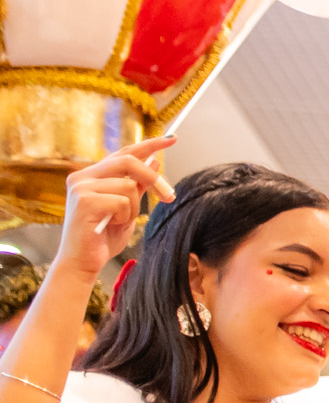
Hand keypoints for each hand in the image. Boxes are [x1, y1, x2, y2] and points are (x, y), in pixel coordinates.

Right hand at [56, 137, 172, 277]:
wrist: (82, 263)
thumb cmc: (103, 238)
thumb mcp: (127, 208)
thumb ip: (138, 185)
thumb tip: (154, 162)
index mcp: (91, 175)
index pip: (124, 152)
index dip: (150, 145)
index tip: (173, 139)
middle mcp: (82, 176)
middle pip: (130, 161)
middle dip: (155, 179)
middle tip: (169, 197)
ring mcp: (81, 187)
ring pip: (129, 185)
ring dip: (134, 208)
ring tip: (119, 221)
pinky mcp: (84, 200)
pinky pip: (123, 201)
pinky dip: (125, 216)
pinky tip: (110, 225)